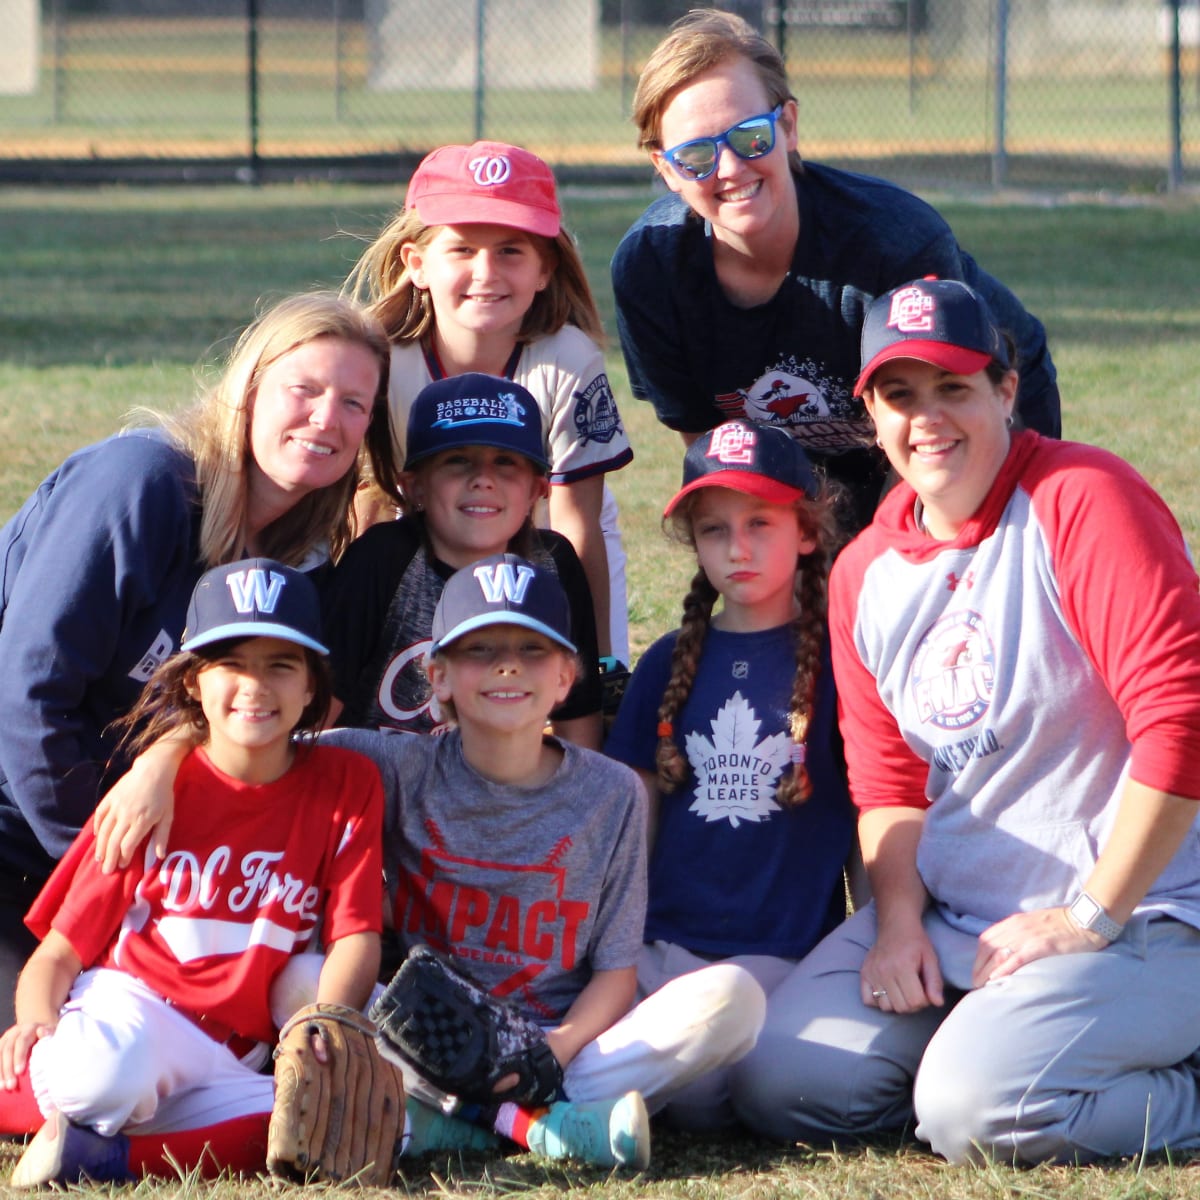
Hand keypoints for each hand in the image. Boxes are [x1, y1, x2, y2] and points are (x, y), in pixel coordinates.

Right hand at [0, 1020, 54, 1089]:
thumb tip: (42, 1032)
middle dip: (8, 1069)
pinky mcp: (1, 1044)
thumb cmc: (48, 1035)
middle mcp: (15, 1032)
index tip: (19, 1072)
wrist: (39, 1027)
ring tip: (2, 1087)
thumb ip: (48, 1034)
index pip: (21, 1042)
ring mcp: (6, 1038)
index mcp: (29, 1028)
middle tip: (11, 1085)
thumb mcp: (52, 1032)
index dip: (19, 1056)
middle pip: (8, 1050)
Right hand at [92, 738, 186, 870]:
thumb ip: (162, 836)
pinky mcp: (110, 798)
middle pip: (114, 841)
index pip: (128, 845)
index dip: (124, 857)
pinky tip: (97, 837)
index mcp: (142, 821)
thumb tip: (158, 856)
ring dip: (101, 846)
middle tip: (106, 870)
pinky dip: (97, 827)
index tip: (122, 866)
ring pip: (104, 831)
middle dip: (109, 858)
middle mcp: (126, 815)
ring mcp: (116, 806)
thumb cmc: (164, 794)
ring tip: (99, 858)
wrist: (153, 770)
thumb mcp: (168, 816)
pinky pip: (100, 815)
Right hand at [860, 922, 943, 1013]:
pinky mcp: (864, 974)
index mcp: (903, 966)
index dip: (925, 1001)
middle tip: (915, 991)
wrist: (895, 925)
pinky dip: (878, 1001)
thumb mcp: (931, 958)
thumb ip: (935, 982)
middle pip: (901, 1007)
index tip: (926, 991)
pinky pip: (868, 1000)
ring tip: (902, 991)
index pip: (915, 1001)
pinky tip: (887, 992)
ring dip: (897, 1004)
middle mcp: (884, 971)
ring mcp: (872, 973)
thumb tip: (938, 1003)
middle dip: (913, 1004)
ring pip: (885, 1007)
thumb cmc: (915, 942)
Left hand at [972, 906, 1106, 987]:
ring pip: (999, 955)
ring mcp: (1028, 936)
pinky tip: (996, 980)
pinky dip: (1004, 969)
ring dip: (987, 973)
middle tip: (976, 985)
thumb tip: (1006, 952)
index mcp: (1013, 922)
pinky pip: (1017, 958)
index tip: (976, 972)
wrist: (1085, 921)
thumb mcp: (1033, 925)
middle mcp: (1016, 927)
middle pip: (988, 949)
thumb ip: (1019, 935)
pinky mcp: (1042, 946)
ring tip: (983, 988)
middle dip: (979, 968)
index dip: (978, 958)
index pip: (986, 940)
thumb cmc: (1061, 925)